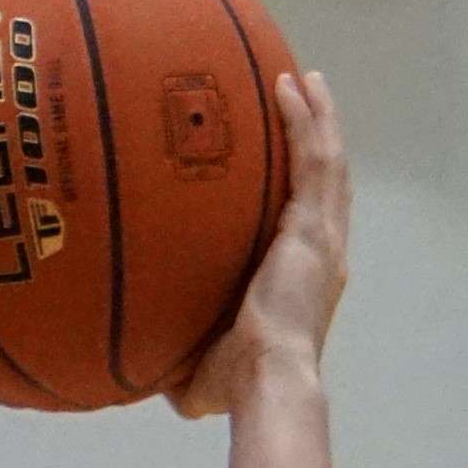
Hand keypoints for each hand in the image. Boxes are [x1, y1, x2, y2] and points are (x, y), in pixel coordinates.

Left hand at [170, 70, 348, 419]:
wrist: (266, 382)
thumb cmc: (238, 387)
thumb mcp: (202, 365)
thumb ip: (179, 355)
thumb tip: (138, 366)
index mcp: (305, 281)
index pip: (311, 222)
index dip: (305, 189)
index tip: (289, 160)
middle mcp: (324, 254)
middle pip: (329, 182)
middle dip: (320, 136)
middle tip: (306, 98)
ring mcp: (323, 238)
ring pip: (329, 161)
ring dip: (319, 116)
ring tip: (305, 79)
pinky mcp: (314, 228)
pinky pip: (314, 159)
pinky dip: (304, 120)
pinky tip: (288, 85)